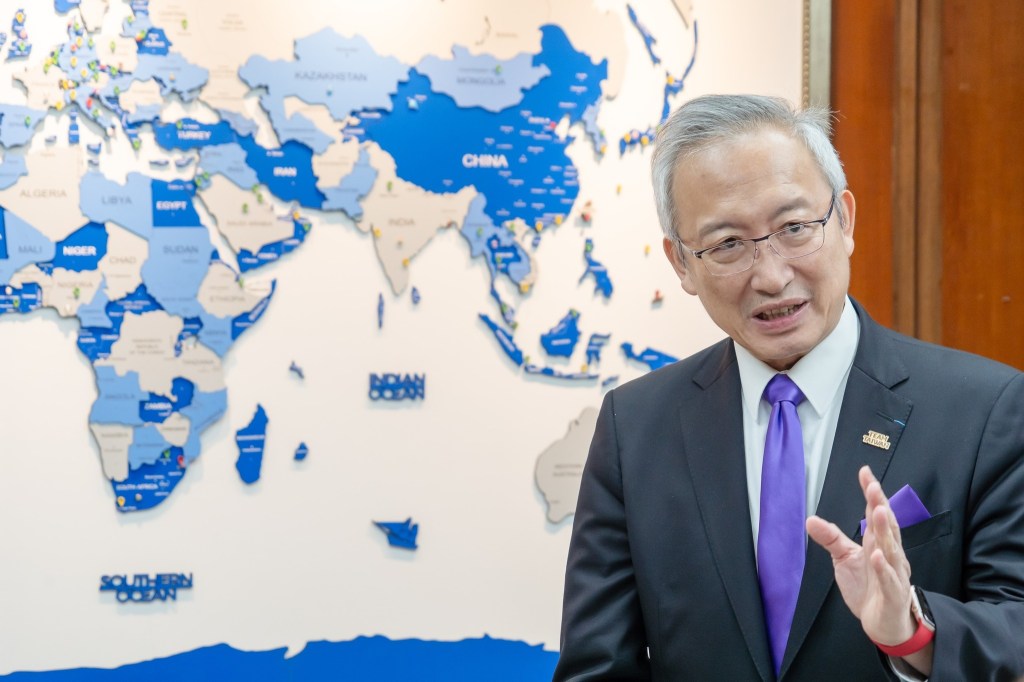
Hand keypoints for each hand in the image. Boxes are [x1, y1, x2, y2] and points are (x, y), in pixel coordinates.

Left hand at [806, 466, 918, 645]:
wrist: (883, 621)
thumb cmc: (868, 586)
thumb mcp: (844, 558)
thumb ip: (830, 538)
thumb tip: (810, 519)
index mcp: (878, 542)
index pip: (876, 513)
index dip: (872, 493)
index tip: (864, 472)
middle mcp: (889, 554)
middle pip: (887, 526)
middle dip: (880, 506)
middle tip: (873, 487)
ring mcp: (894, 573)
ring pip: (892, 549)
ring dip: (886, 531)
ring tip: (878, 511)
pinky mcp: (893, 594)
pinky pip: (890, 580)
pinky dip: (884, 568)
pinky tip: (877, 556)